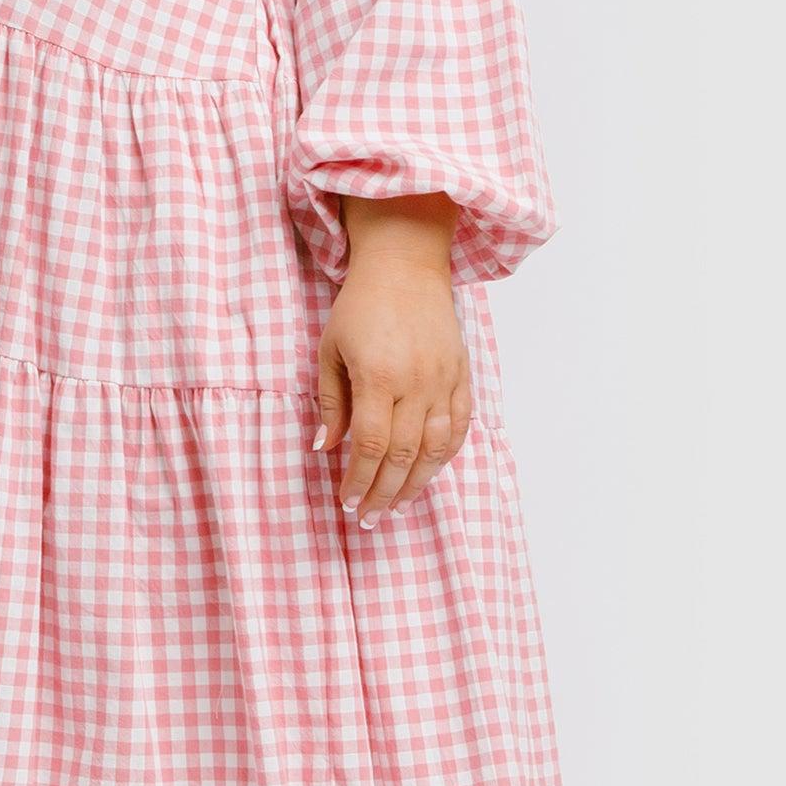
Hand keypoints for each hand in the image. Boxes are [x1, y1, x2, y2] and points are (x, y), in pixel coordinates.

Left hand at [314, 252, 471, 527]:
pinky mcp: (462, 375)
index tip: (347, 502)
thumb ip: (330, 402)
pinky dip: (445, 456)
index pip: (371, 446)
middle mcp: (416, 383)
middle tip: (368, 517)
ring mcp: (444, 381)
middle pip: (404, 456)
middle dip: (384, 492)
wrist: (405, 267)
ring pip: (436, 449)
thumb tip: (324, 448)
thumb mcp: (330, 350)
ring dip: (416, 484)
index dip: (359, 480)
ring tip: (395, 505)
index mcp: (378, 376)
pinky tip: (428, 473)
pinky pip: (460, 427)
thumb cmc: (359, 306)